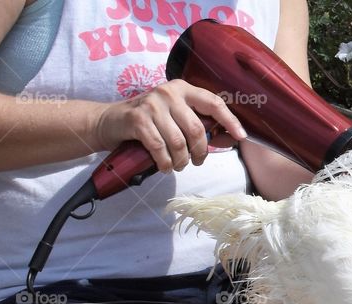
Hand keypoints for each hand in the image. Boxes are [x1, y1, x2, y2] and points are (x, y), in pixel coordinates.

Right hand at [93, 79, 246, 171]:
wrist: (109, 122)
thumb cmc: (149, 123)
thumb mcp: (175, 118)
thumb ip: (198, 124)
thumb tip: (229, 138)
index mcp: (183, 89)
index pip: (213, 102)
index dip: (230, 120)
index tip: (241, 137)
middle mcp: (169, 93)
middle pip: (196, 129)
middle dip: (199, 152)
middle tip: (195, 162)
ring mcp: (152, 104)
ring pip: (179, 142)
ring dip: (181, 161)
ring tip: (176, 165)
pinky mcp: (138, 119)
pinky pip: (160, 148)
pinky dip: (164, 163)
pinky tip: (164, 166)